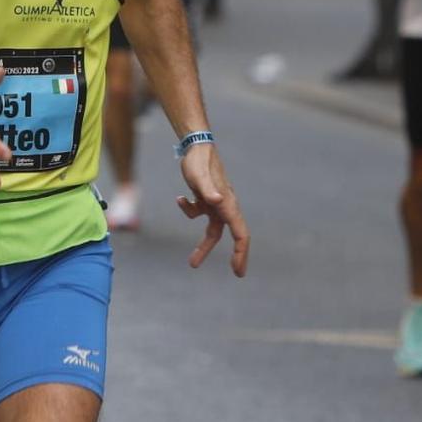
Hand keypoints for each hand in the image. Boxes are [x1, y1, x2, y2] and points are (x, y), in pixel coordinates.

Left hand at [177, 143, 249, 277]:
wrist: (195, 147)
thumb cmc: (199, 162)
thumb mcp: (199, 177)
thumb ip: (207, 190)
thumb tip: (217, 201)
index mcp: (228, 205)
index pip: (241, 234)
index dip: (241, 252)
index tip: (238, 269)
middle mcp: (225, 207)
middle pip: (232, 236)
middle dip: (236, 255)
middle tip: (238, 274)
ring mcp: (216, 204)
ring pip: (213, 231)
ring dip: (204, 246)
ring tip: (192, 263)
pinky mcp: (205, 199)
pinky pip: (199, 213)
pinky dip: (189, 211)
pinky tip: (180, 199)